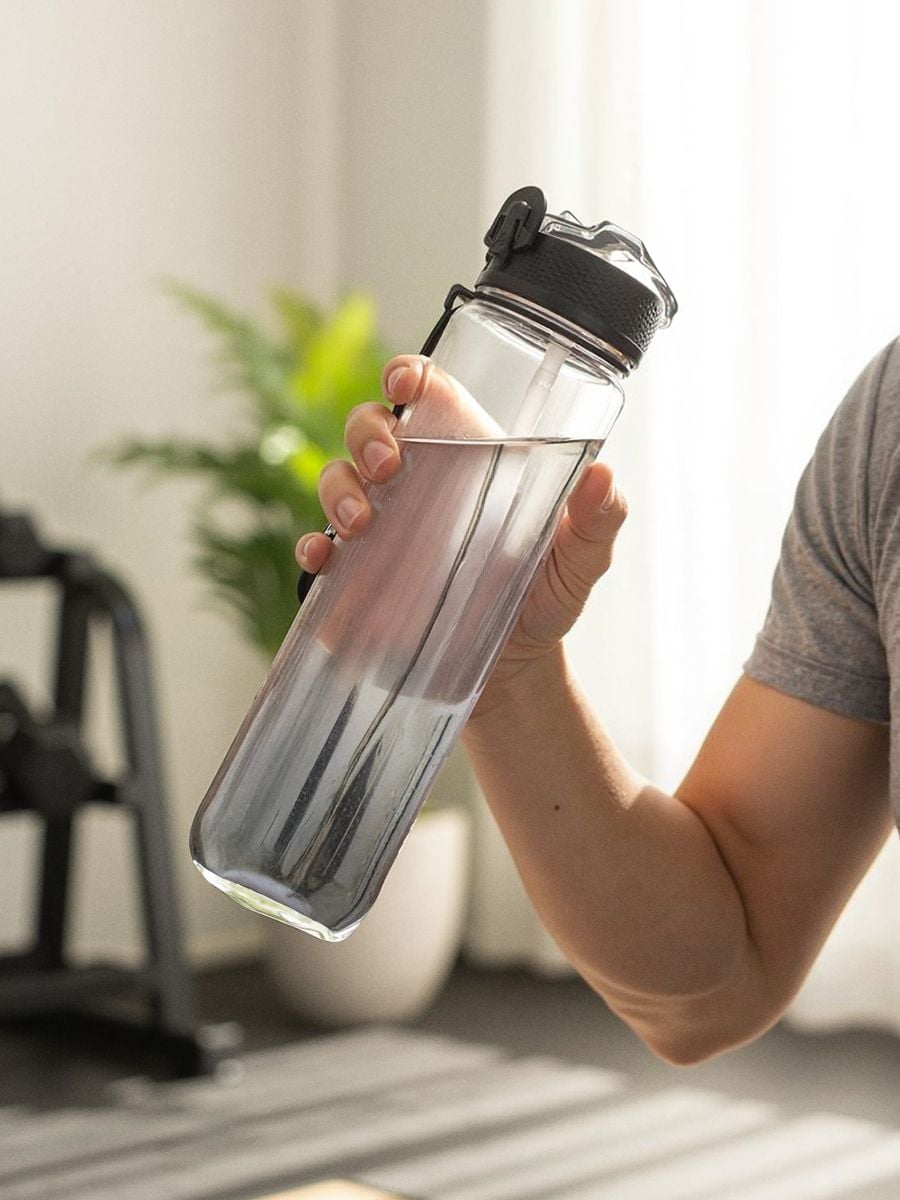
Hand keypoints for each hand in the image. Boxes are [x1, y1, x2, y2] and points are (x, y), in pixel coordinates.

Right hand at [295, 353, 627, 688]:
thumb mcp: (580, 560)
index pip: (426, 395)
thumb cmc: (544, 598)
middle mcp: (416, 484)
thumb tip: (602, 477)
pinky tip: (325, 558)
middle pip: (369, 428)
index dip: (406, 375)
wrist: (513, 670)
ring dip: (338, 489)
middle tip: (389, 466)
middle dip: (367, 433)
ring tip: (361, 522)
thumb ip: (597, 521)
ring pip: (336, 479)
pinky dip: (314, 548)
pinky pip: (321, 551)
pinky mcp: (358, 577)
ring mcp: (381, 529)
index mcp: (466, 458)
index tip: (403, 385)